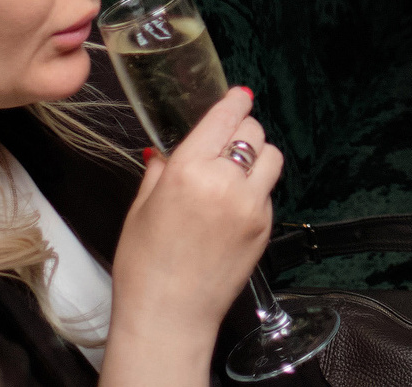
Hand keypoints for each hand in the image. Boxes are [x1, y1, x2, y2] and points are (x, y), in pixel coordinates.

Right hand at [109, 86, 285, 349]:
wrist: (169, 316)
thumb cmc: (145, 268)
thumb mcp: (140, 209)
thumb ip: (161, 170)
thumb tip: (169, 150)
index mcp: (189, 171)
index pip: (225, 117)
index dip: (234, 101)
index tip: (239, 95)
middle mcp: (225, 183)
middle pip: (253, 131)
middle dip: (240, 131)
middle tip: (225, 143)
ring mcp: (251, 205)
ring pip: (271, 157)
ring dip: (256, 156)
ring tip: (234, 172)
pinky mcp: (265, 227)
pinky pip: (268, 192)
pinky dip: (255, 190)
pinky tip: (231, 208)